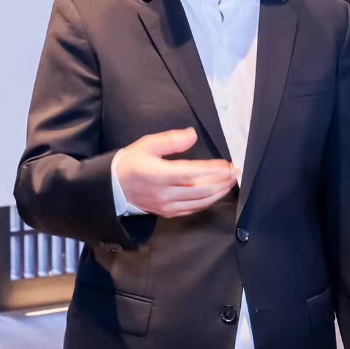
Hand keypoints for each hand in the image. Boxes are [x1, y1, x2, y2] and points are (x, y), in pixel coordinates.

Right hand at [115, 128, 236, 217]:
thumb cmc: (132, 162)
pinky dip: (208, 202)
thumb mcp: (148, 144)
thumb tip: (193, 135)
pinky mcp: (168, 213)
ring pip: (199, 202)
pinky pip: (193, 209)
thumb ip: (171, 140)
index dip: (212, 170)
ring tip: (230, 182)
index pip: (193, 173)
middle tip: (234, 172)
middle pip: (200, 190)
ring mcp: (167, 206)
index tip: (227, 164)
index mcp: (160, 175)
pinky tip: (216, 194)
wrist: (114, 187)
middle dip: (221, 181)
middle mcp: (165, 193)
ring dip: (218, 192)